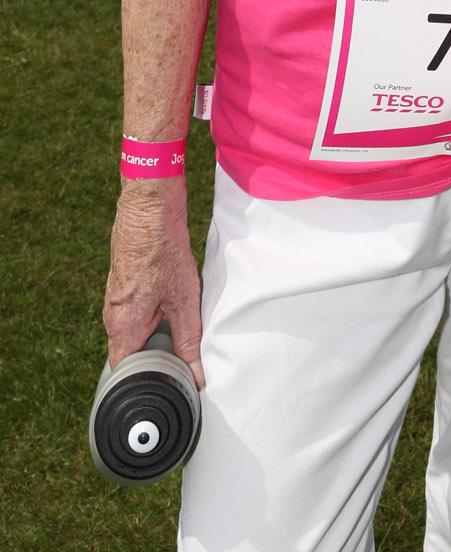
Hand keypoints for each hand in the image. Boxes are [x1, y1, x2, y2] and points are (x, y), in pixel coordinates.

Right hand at [104, 181, 203, 387]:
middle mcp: (112, 316)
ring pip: (133, 331)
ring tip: (181, 335)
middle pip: (129, 352)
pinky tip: (173, 308)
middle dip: (154, 359)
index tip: (167, 384)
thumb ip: (189, 340)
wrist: (149, 207)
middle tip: (181, 363)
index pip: (123, 371)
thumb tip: (197, 375)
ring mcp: (115, 299)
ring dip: (155, 335)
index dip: (144, 381)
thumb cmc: (163, 251)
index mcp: (122, 327)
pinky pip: (135, 312)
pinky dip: (153, 316)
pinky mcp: (123, 284)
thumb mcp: (184, 299)